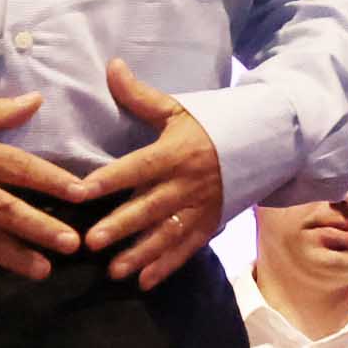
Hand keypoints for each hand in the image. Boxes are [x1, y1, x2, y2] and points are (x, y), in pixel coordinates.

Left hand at [78, 61, 229, 287]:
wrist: (267, 141)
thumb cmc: (213, 124)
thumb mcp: (179, 109)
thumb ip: (141, 96)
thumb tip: (111, 65)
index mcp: (177, 151)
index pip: (138, 166)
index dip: (109, 178)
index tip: (80, 190)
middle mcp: (189, 182)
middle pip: (151, 205)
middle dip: (122, 224)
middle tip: (91, 240)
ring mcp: (202, 205)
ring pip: (168, 232)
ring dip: (141, 253)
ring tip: (114, 270)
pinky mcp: (212, 222)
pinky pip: (189, 247)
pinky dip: (168, 265)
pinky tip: (145, 281)